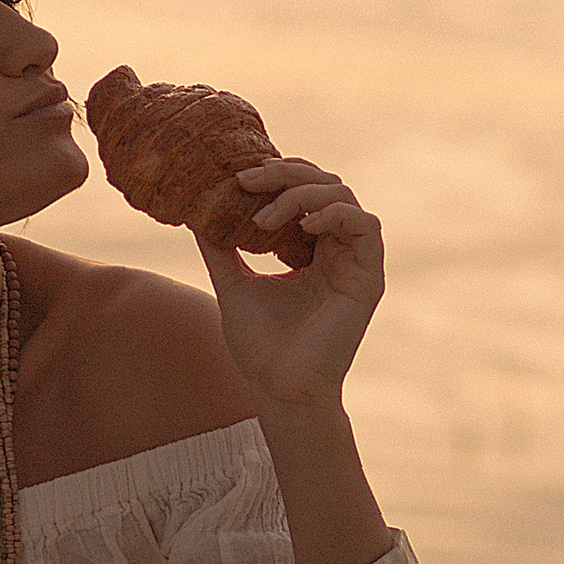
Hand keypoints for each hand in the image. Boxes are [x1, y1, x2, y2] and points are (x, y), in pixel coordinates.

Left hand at [197, 156, 383, 410]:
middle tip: (247, 180)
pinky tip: (303, 226)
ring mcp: (354, 262)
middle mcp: (334, 249)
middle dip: (285, 174)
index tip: (237, 177)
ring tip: (266, 217)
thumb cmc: (259, 345)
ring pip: (343, 197)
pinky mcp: (369, 278)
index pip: (302, 190)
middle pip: (324, 184)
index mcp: (308, 248)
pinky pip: (366, 226)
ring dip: (303, 194)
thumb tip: (194, 209)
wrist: (277, 389)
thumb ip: (220, 246)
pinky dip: (335, 215)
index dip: (275, 174)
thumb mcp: (232, 282)